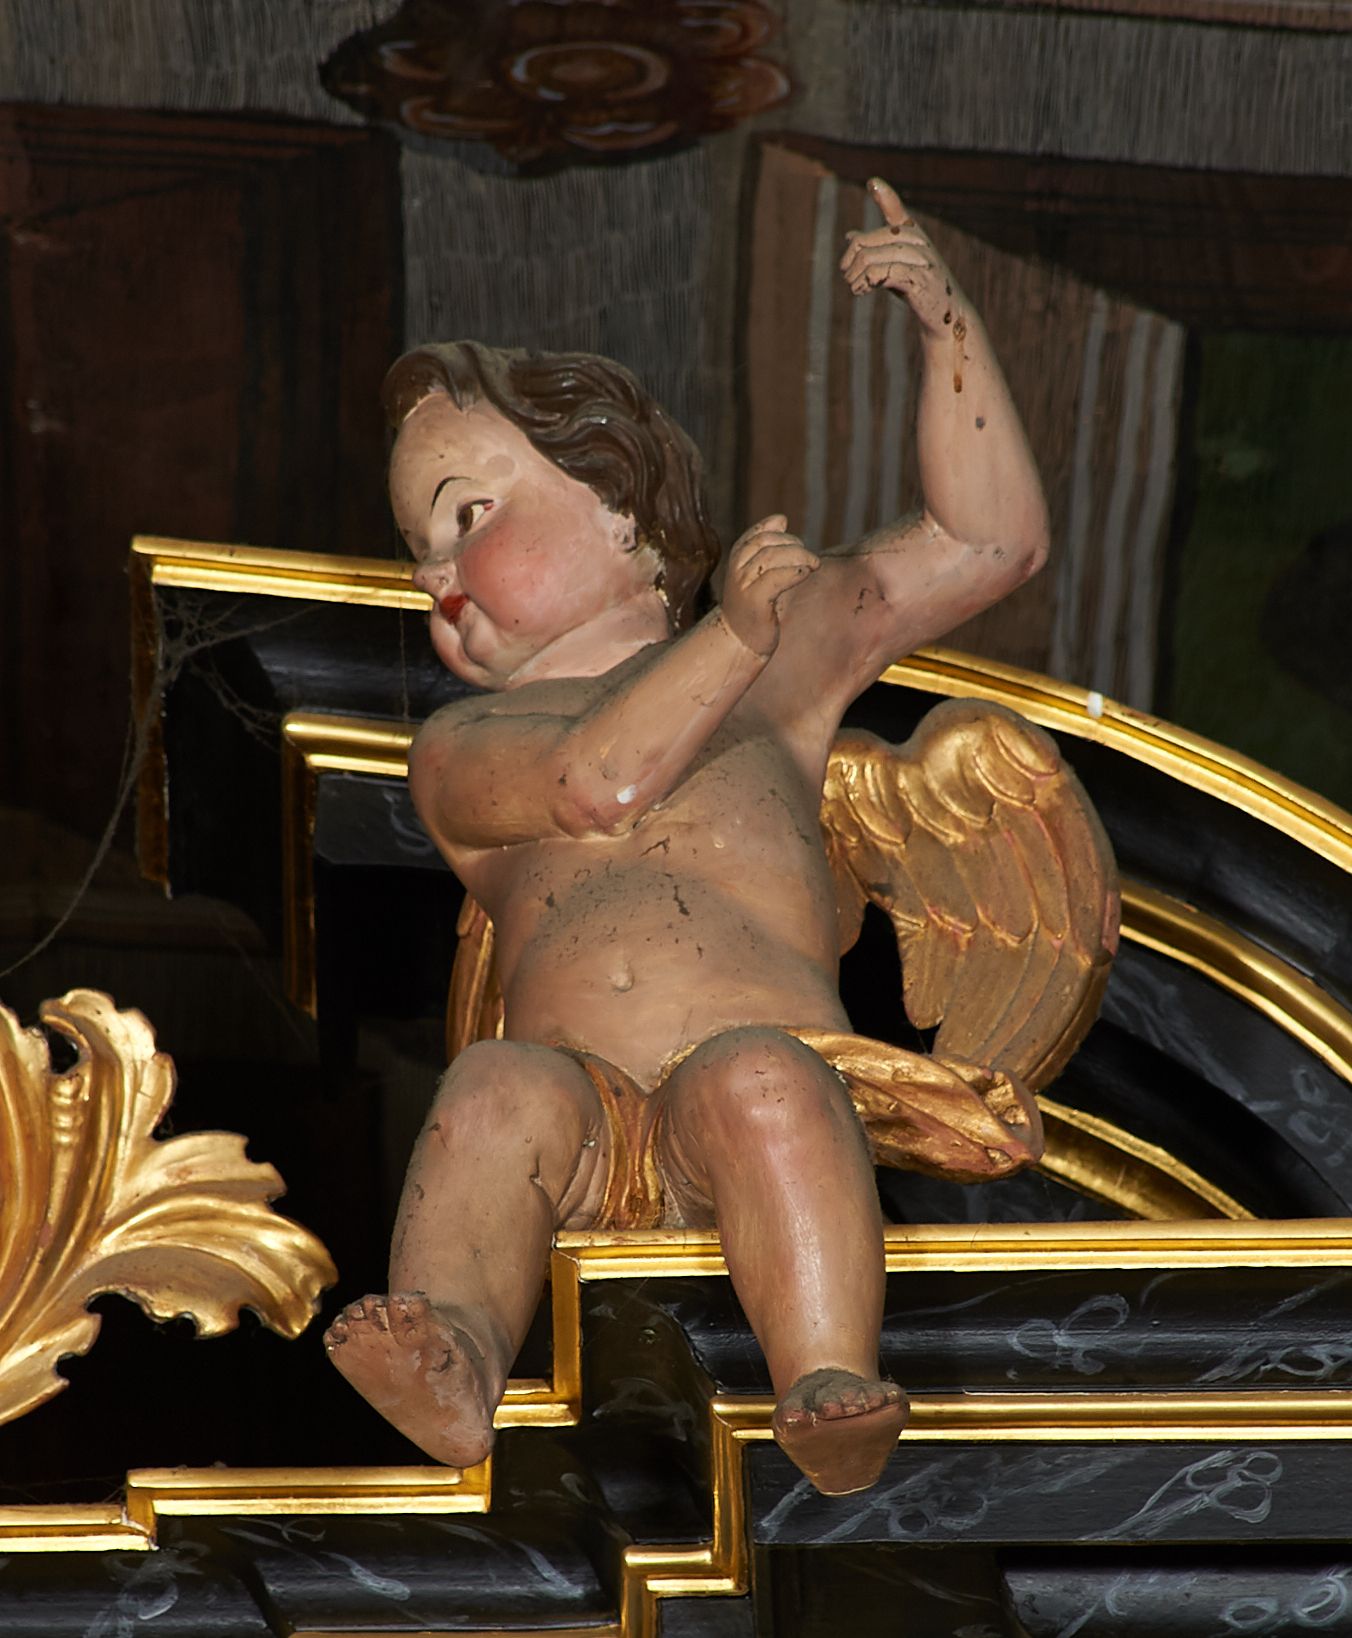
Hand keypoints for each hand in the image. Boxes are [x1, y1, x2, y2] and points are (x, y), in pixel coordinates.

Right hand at [720, 514, 818, 656]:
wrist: (740, 641)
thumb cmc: (754, 606)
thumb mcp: (758, 573)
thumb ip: (768, 548)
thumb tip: (782, 518)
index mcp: (736, 559)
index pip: (758, 534)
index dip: (779, 532)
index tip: (796, 542)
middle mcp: (737, 570)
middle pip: (767, 544)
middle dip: (795, 546)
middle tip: (811, 558)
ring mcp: (744, 586)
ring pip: (772, 558)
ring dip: (800, 557)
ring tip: (814, 565)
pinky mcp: (755, 602)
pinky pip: (777, 578)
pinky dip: (795, 573)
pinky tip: (806, 574)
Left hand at [839, 178, 960, 339]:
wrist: (948, 315)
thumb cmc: (919, 289)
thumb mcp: (895, 265)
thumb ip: (875, 249)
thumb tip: (850, 236)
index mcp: (913, 234)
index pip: (896, 211)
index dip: (884, 196)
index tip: (872, 182)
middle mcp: (917, 242)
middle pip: (867, 241)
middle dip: (850, 260)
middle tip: (847, 276)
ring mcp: (919, 260)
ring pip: (870, 258)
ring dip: (854, 276)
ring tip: (854, 287)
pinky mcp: (918, 280)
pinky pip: (881, 273)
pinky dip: (865, 282)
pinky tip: (862, 290)